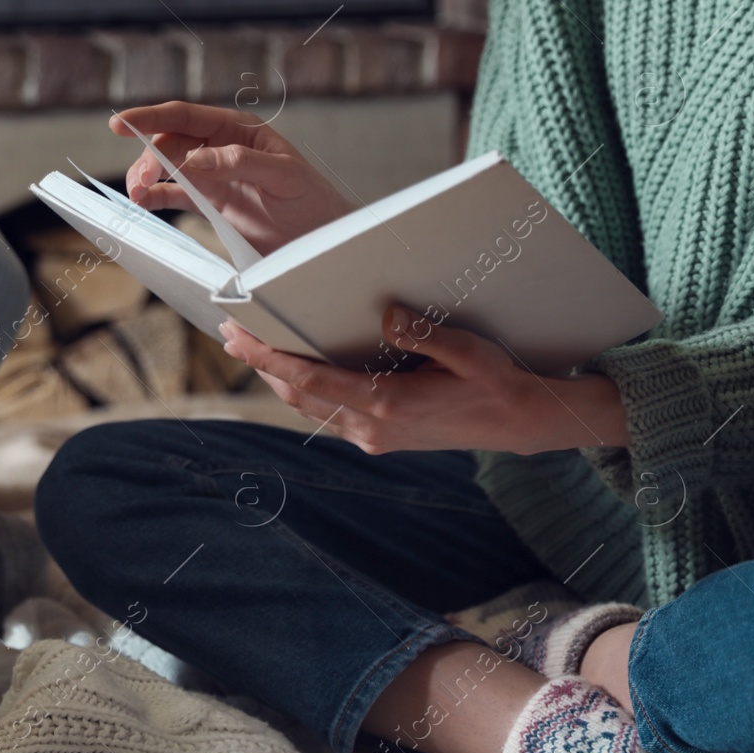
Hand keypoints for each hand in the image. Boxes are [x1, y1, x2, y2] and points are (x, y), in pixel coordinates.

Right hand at [112, 101, 353, 254]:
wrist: (321, 241)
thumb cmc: (311, 202)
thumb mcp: (282, 176)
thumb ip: (238, 162)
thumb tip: (193, 158)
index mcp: (238, 130)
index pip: (186, 116)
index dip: (151, 117)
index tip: (121, 124)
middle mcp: (220, 148)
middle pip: (170, 142)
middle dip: (147, 157)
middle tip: (138, 182)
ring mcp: (213, 176)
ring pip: (167, 167)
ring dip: (147, 177)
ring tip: (138, 195)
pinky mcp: (210, 204)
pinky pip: (174, 195)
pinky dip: (155, 197)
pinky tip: (143, 202)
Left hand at [219, 306, 629, 453]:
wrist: (522, 424)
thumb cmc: (499, 384)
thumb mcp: (471, 353)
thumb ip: (426, 333)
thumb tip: (386, 313)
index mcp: (388, 405)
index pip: (310, 381)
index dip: (268, 359)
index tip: (237, 338)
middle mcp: (373, 427)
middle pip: (299, 396)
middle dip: (263, 364)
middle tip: (231, 333)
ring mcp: (374, 437)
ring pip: (310, 408)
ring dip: (280, 378)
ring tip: (252, 346)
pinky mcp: (380, 438)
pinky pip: (330, 414)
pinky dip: (305, 391)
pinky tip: (296, 369)